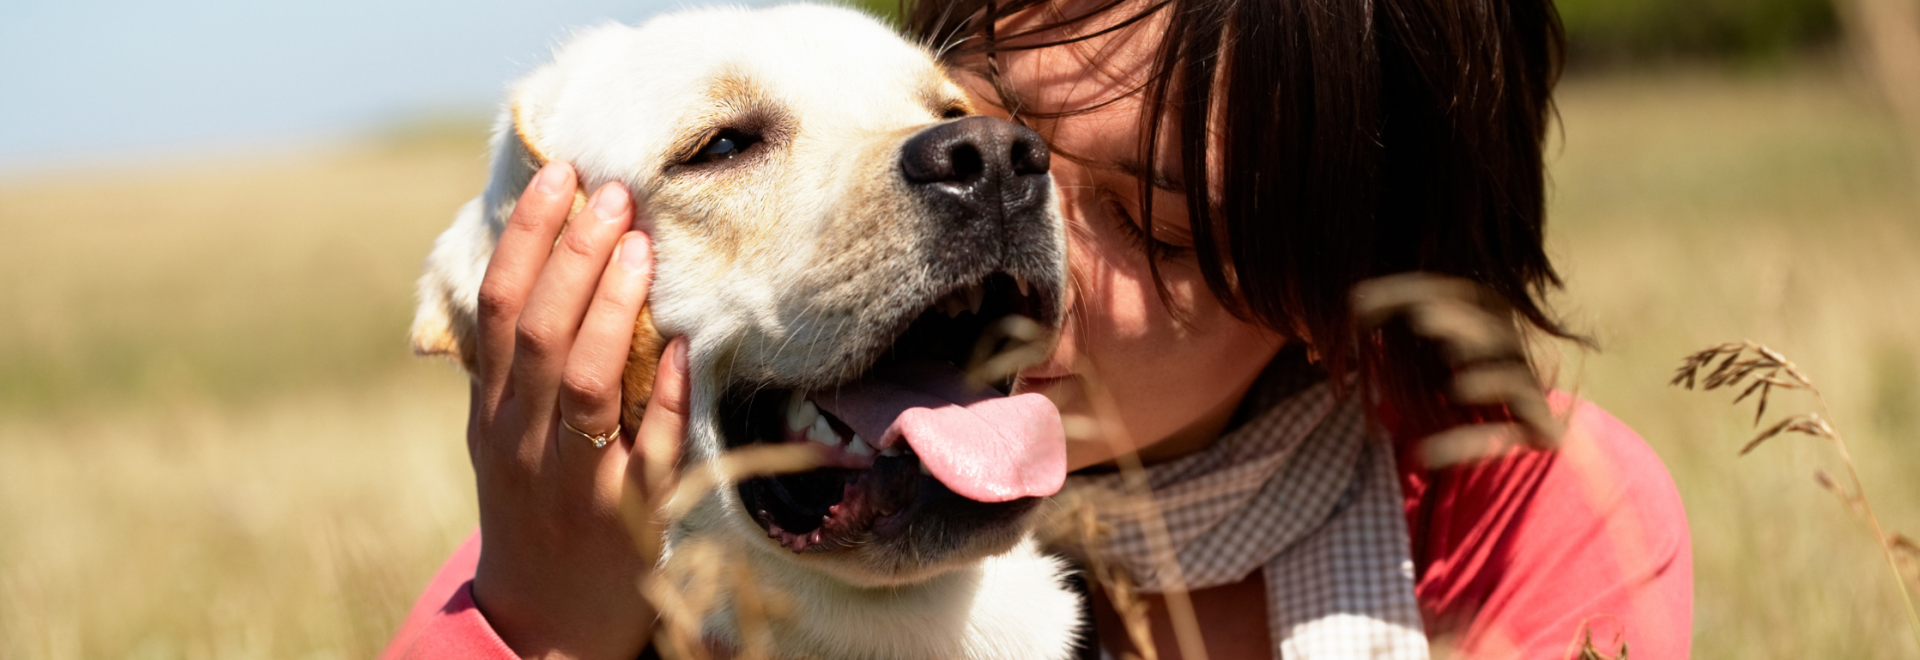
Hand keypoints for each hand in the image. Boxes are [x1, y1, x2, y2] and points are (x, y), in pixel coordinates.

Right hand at [465, 161, 687, 659]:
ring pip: (585, 385)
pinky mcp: (629, 517)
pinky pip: (647, 452)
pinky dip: (664, 400)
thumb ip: (515, 365)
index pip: (499, 308)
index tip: (560, 178)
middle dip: (576, 257)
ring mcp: (574, 479)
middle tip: (614, 195)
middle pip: (541, 334)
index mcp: (492, 411)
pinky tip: (685, 351)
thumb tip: (539, 263)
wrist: (543, 623)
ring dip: (614, 310)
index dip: (528, 239)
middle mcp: (524, 440)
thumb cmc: (533, 506)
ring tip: (641, 248)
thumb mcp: (502, 435)